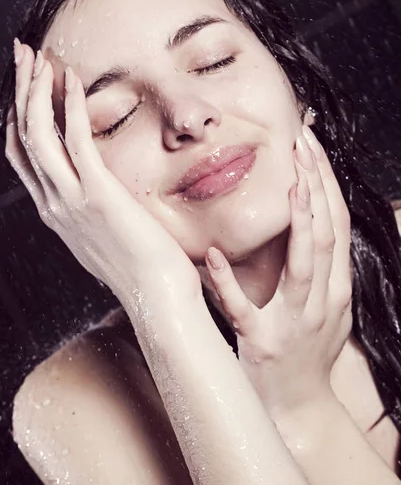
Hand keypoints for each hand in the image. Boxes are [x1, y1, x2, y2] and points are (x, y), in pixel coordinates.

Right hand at [4, 42, 201, 311]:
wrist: (157, 296)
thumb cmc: (142, 267)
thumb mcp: (105, 236)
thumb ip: (93, 211)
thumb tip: (99, 192)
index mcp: (56, 212)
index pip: (24, 155)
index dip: (20, 116)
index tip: (29, 85)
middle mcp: (54, 204)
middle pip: (22, 137)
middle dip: (20, 92)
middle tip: (23, 55)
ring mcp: (71, 201)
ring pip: (37, 135)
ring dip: (35, 91)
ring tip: (39, 57)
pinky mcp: (97, 196)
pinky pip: (75, 141)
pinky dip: (70, 107)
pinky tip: (73, 81)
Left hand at [204, 126, 352, 417]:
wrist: (300, 408)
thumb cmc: (306, 350)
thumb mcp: (320, 303)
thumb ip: (313, 264)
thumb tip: (303, 219)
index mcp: (335, 286)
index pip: (337, 222)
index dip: (327, 181)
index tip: (312, 143)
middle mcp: (323, 300)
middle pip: (328, 234)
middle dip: (318, 185)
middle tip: (302, 142)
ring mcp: (295, 322)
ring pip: (304, 268)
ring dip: (301, 224)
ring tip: (290, 184)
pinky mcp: (262, 343)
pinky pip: (244, 310)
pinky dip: (230, 283)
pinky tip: (214, 256)